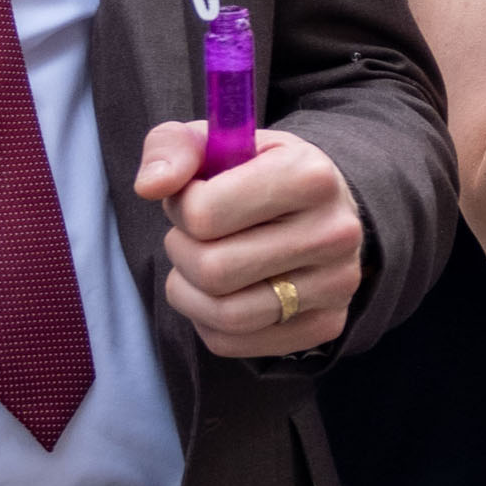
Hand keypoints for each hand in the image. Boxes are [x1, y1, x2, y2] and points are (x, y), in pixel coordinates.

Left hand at [135, 119, 365, 357]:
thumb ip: (172, 148)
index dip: (180, 208)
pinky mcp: (327, 324)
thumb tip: (149, 186)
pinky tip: (220, 293)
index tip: (193, 197)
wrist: (321, 208)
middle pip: (214, 270)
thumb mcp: (216, 142)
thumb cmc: (257, 173)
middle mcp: (334, 233)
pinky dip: (208, 322)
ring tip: (198, 266)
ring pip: (225, 315)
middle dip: (182, 252)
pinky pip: (235, 343)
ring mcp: (336, 285)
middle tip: (191, 237)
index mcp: (310, 175)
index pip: (205, 214)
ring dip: (189, 292)